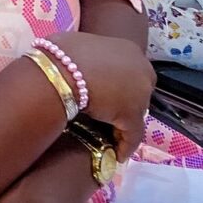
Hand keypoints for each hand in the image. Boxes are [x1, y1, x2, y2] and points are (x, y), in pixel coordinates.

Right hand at [48, 31, 154, 160]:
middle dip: (124, 101)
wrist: (61, 70)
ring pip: (135, 112)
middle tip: (107, 112)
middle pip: (137, 90)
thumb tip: (66, 58)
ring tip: (109, 134)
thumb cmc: (63, 54)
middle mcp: (141, 68)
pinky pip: (132, 135)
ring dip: (123, 122)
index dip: (119, 83)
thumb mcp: (75, 48)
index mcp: (128, 49)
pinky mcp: (132, 117)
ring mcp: (139, 93)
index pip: (129, 70)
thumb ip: (82, 56)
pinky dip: (125, 145)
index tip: (106, 92)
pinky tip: (118, 154)